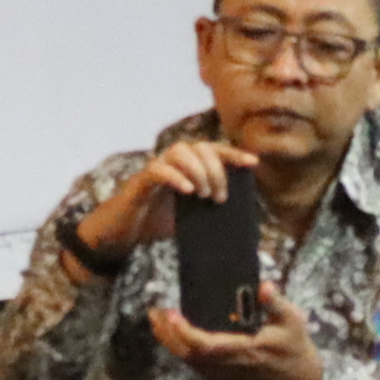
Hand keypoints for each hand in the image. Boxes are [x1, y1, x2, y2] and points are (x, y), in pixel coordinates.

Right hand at [77, 136, 259, 262]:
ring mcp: (156, 168)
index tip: (253, 163)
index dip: (234, 154)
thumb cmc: (160, 222)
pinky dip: (175, 177)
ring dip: (197, 170)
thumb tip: (241, 217)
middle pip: (200, 147)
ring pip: (179, 151)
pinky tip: (187, 191)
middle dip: (216, 169)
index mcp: (190, 167)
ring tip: (202, 194)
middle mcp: (173, 162)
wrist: (127, 233)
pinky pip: (157, 169)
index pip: (214, 151)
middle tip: (219, 197)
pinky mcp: (140, 181)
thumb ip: (212, 209)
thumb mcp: (195, 215)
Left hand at [148, 292, 321, 379]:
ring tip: (159, 322)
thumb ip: (276, 303)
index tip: (172, 314)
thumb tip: (263, 286)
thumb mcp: (294, 323)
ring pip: (189, 360)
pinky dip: (182, 350)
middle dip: (167, 334)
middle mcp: (228, 366)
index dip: (184, 331)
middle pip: (187, 353)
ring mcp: (223, 375)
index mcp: (243, 352)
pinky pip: (196, 365)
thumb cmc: (297, 352)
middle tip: (154, 314)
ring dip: (171, 342)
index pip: (204, 344)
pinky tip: (177, 338)